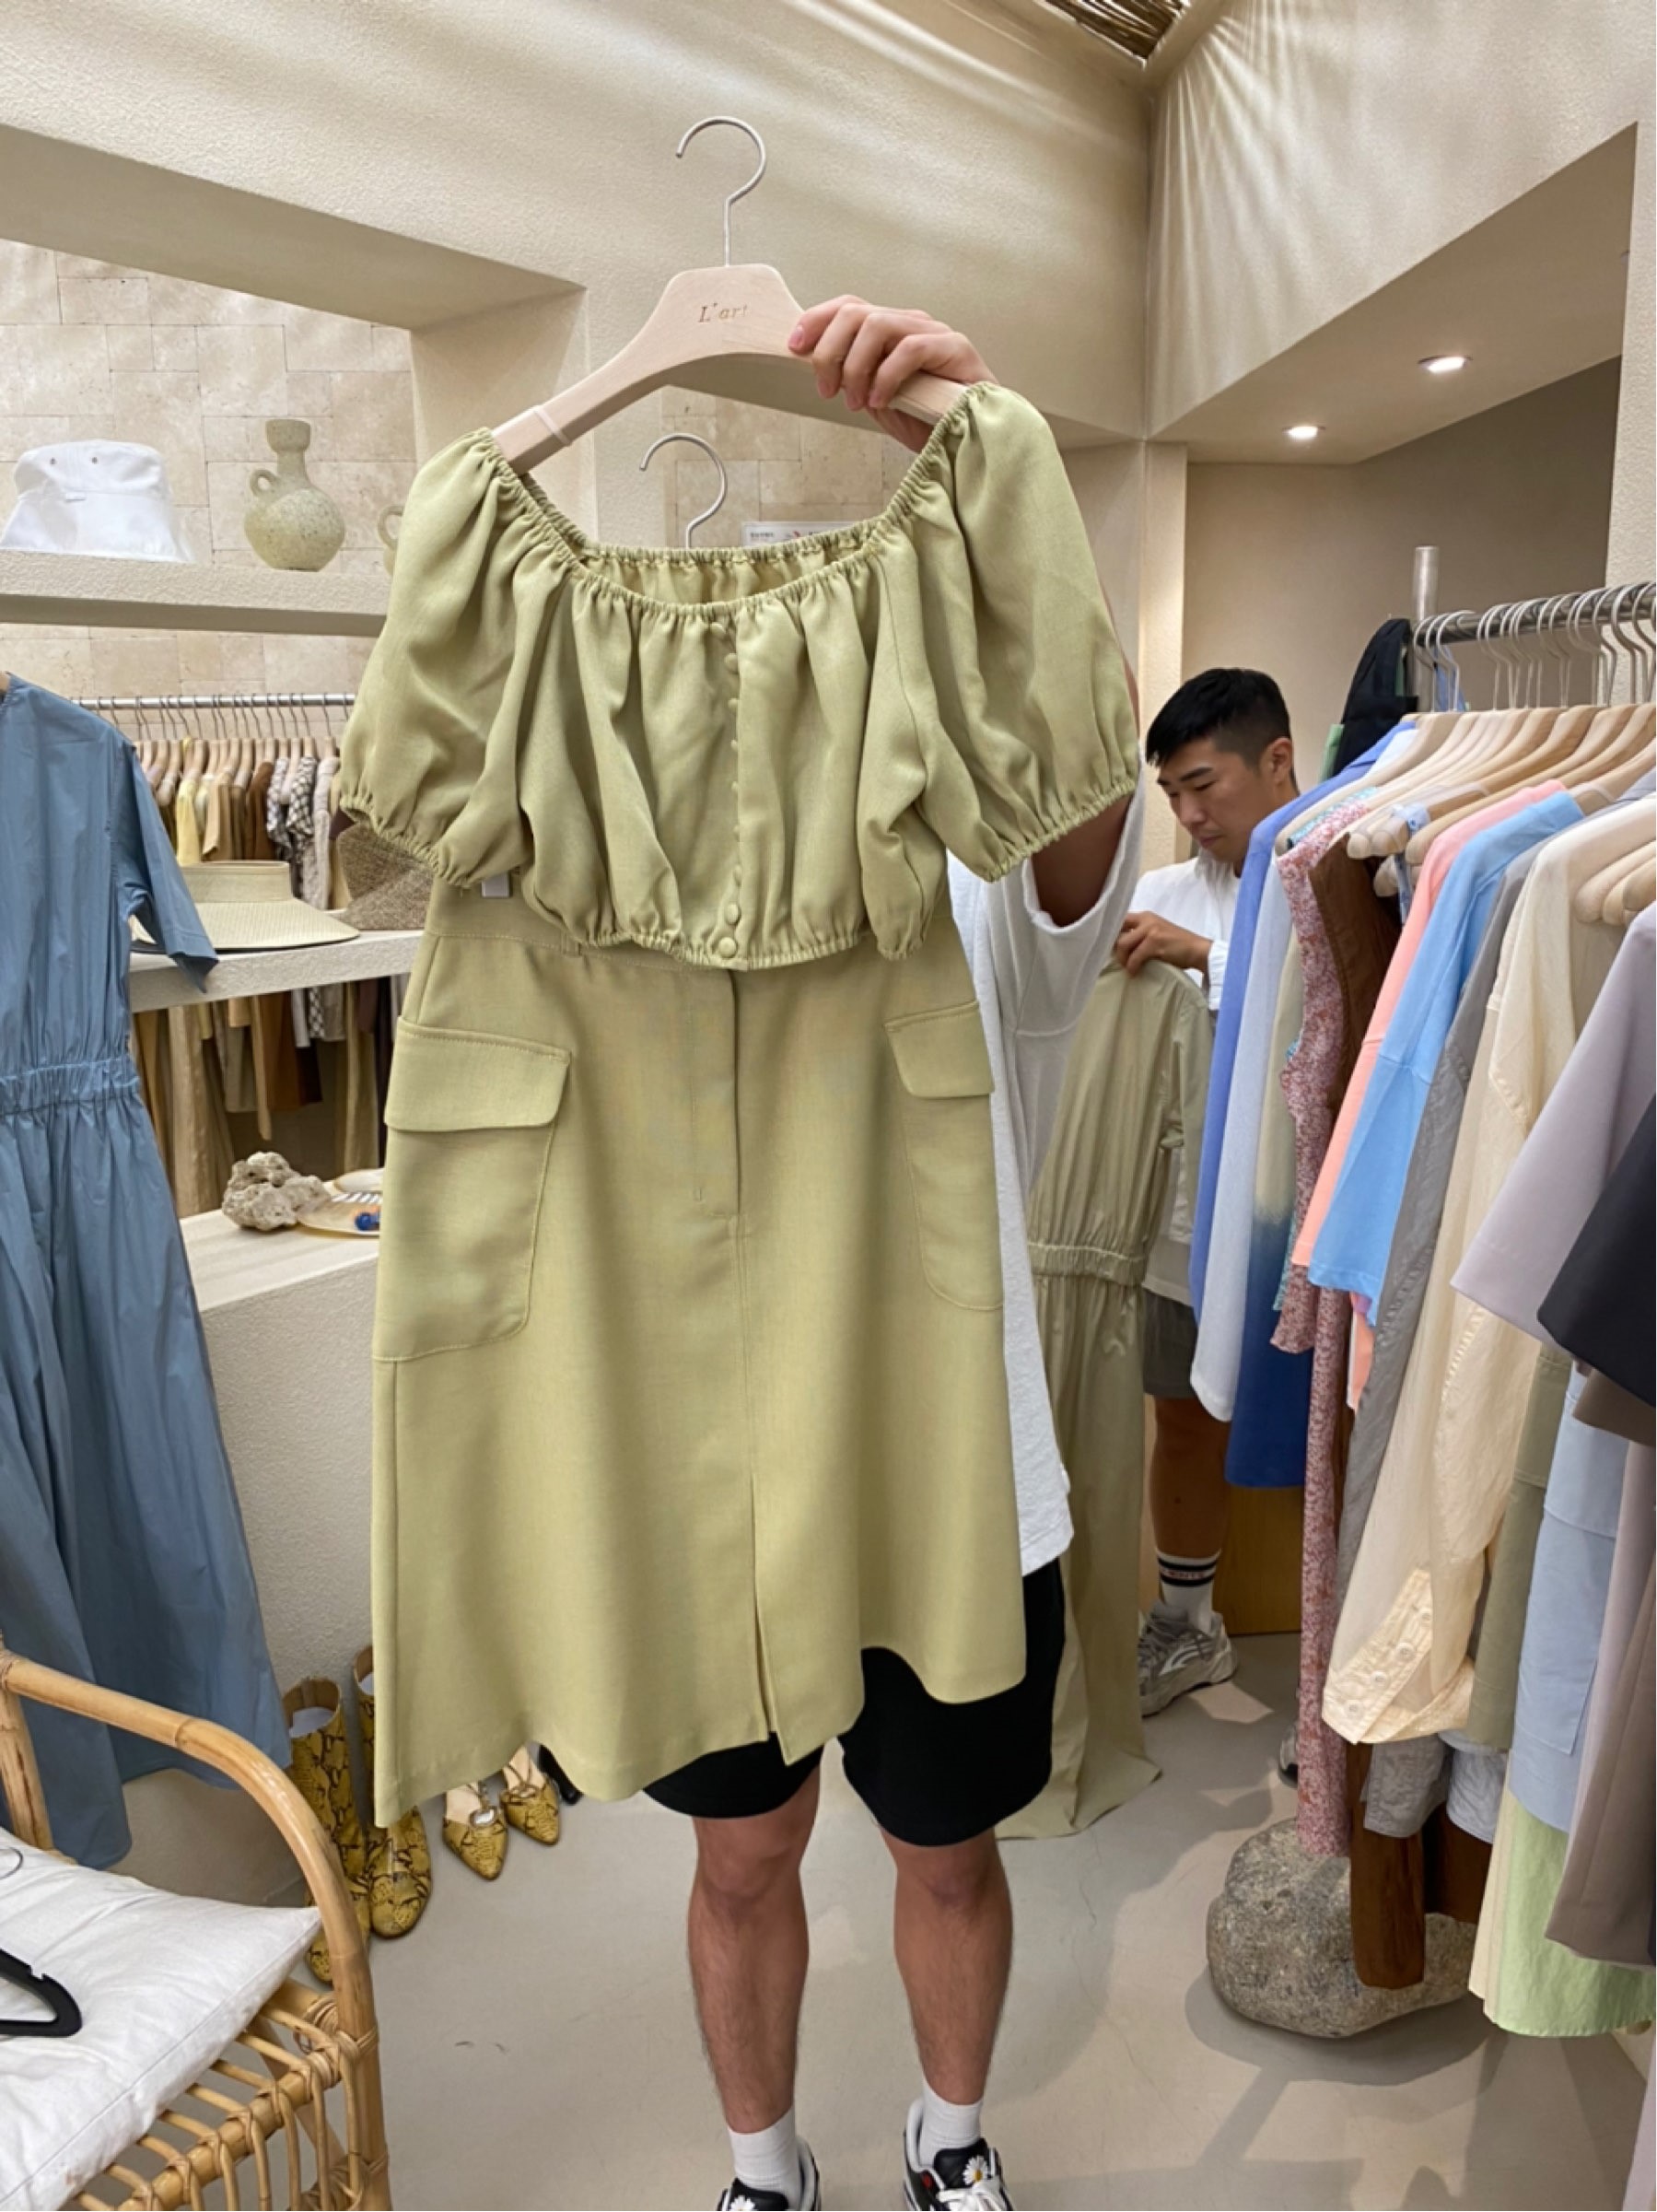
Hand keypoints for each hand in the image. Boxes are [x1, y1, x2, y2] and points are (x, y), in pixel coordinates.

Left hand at [788, 298, 994, 449]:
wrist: (975, 440)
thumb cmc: (929, 420)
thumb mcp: (878, 399)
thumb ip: (854, 379)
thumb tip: (819, 367)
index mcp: (891, 331)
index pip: (848, 306)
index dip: (816, 321)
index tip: (794, 347)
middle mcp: (910, 323)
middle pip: (856, 312)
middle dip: (830, 351)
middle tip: (827, 390)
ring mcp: (934, 332)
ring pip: (878, 324)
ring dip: (856, 365)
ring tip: (855, 401)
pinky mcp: (956, 349)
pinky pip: (910, 349)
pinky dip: (887, 376)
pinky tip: (881, 401)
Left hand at [1115, 912, 1210, 978]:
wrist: (1197, 949)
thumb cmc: (1176, 944)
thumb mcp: (1156, 932)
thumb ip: (1139, 934)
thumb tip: (1118, 946)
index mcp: (1145, 916)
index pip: (1119, 920)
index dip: (1110, 934)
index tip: (1108, 947)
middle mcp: (1146, 919)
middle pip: (1117, 931)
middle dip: (1113, 947)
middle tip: (1117, 959)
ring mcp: (1151, 930)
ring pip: (1123, 944)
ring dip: (1122, 959)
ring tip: (1127, 967)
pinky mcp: (1155, 943)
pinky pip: (1135, 957)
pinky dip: (1132, 967)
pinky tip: (1134, 972)